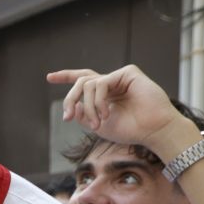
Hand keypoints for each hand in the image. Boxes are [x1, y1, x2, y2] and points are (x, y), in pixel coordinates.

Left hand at [48, 65, 190, 155]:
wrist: (153, 131)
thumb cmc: (131, 130)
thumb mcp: (99, 125)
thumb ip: (83, 115)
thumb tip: (73, 105)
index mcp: (105, 93)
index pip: (83, 80)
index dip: (66, 76)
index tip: (49, 77)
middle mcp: (112, 82)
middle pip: (81, 81)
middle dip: (70, 98)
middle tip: (68, 117)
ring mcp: (120, 76)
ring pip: (88, 84)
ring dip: (88, 107)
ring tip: (97, 124)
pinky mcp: (128, 72)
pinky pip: (100, 83)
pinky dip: (98, 102)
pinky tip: (106, 115)